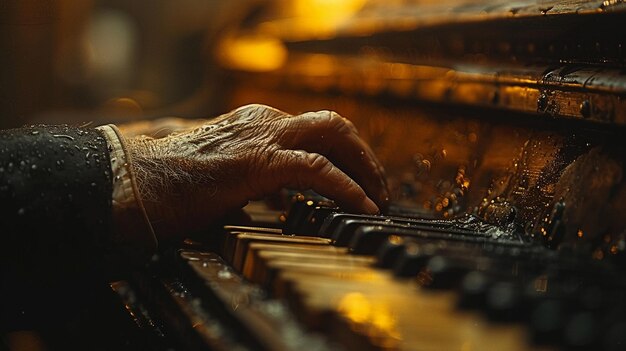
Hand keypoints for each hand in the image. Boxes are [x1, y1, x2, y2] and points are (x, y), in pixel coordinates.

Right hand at [126, 104, 388, 240]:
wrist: (134, 184)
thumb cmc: (173, 186)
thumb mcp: (226, 177)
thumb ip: (258, 180)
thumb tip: (285, 200)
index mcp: (256, 124)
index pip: (315, 128)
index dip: (345, 154)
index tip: (360, 182)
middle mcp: (263, 121)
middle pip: (334, 124)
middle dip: (364, 155)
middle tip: (379, 188)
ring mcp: (261, 137)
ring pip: (334, 135)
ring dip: (364, 167)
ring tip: (378, 198)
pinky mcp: (258, 162)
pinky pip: (318, 169)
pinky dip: (347, 187)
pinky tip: (363, 206)